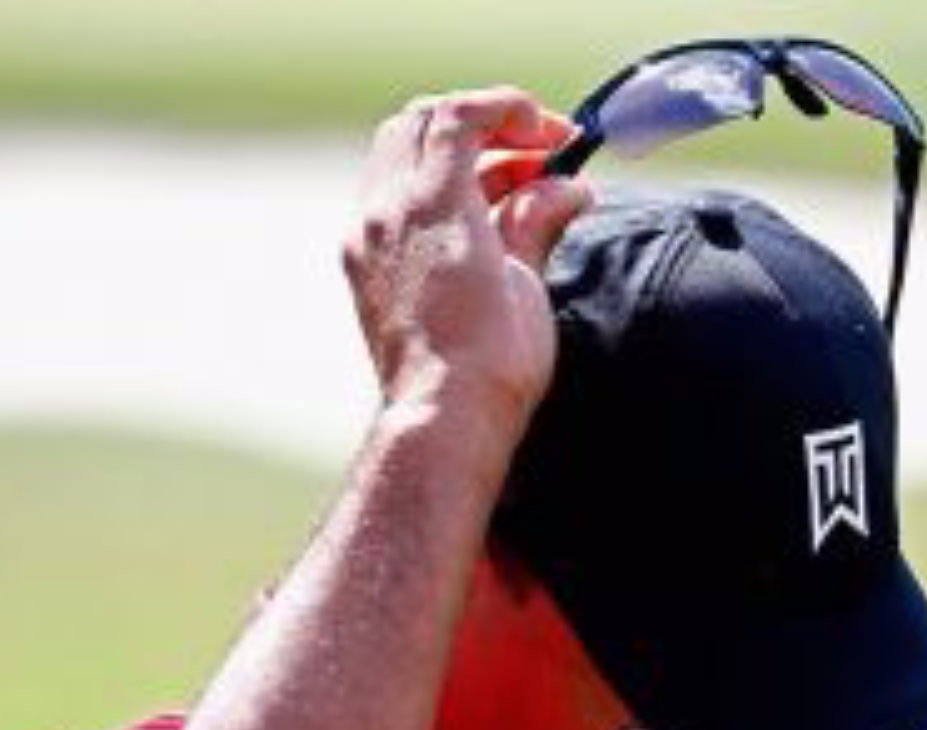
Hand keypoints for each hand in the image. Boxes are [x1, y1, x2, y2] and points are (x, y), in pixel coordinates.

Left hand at [343, 87, 592, 434]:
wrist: (441, 421)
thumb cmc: (493, 361)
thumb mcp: (528, 278)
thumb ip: (539, 217)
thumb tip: (566, 187)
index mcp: (433, 203)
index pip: (459, 115)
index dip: (510, 110)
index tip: (552, 135)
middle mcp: (387, 211)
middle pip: (422, 123)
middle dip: (480, 125)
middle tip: (533, 154)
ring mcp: (366, 239)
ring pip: (398, 156)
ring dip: (452, 156)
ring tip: (511, 189)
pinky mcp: (360, 267)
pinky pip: (386, 198)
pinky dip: (426, 189)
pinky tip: (471, 220)